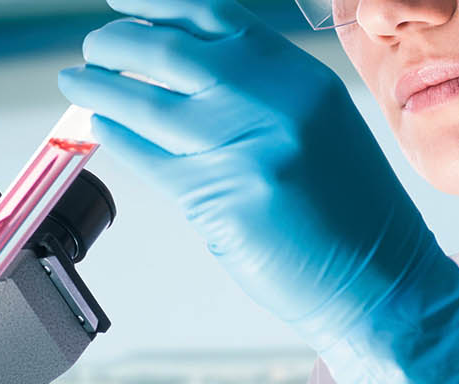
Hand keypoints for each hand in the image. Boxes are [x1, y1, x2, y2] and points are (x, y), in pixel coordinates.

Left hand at [57, 0, 458, 383]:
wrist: (380, 280)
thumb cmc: (351, 212)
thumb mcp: (318, 124)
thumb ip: (258, 91)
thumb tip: (181, 67)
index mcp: (298, 76)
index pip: (213, 14)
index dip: (156, 4)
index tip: (120, 1)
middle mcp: (271, 99)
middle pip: (166, 49)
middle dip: (115, 43)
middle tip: (94, 50)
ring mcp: (242, 146)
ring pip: (142, 100)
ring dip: (99, 88)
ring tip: (78, 83)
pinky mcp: (217, 196)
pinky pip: (145, 156)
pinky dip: (115, 137)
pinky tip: (103, 128)